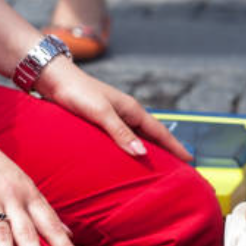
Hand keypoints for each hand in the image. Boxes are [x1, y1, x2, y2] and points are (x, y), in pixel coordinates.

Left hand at [34, 57, 191, 160]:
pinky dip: (132, 146)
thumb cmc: (78, 93)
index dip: (175, 147)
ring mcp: (115, 115)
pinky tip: (129, 154)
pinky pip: (124, 136)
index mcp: (132, 110)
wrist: (54, 78)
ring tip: (158, 164)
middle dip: (167, 149)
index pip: (160, 132)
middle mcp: (127, 112)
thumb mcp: (101, 113)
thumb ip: (121, 133)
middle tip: (179, 167)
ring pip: (139, 135)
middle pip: (153, 134)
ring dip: (150, 148)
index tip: (191, 160)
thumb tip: (142, 153)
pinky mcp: (102, 119)